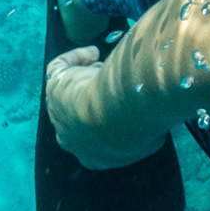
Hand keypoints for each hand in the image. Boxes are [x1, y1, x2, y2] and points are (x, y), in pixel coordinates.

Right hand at [44, 46, 167, 169]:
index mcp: (94, 157)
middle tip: (112, 83)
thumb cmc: (137, 129)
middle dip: (94, 99)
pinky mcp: (54, 87)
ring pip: (68, 93)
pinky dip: (76, 58)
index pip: (97, 142)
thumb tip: (155, 127)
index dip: (109, 122)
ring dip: (86, 79)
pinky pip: (59, 69)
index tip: (123, 106)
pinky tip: (94, 53)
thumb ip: (149, 135)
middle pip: (79, 115)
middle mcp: (70, 139)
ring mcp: (58, 113)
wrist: (116, 116)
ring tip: (104, 65)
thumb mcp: (151, 139)